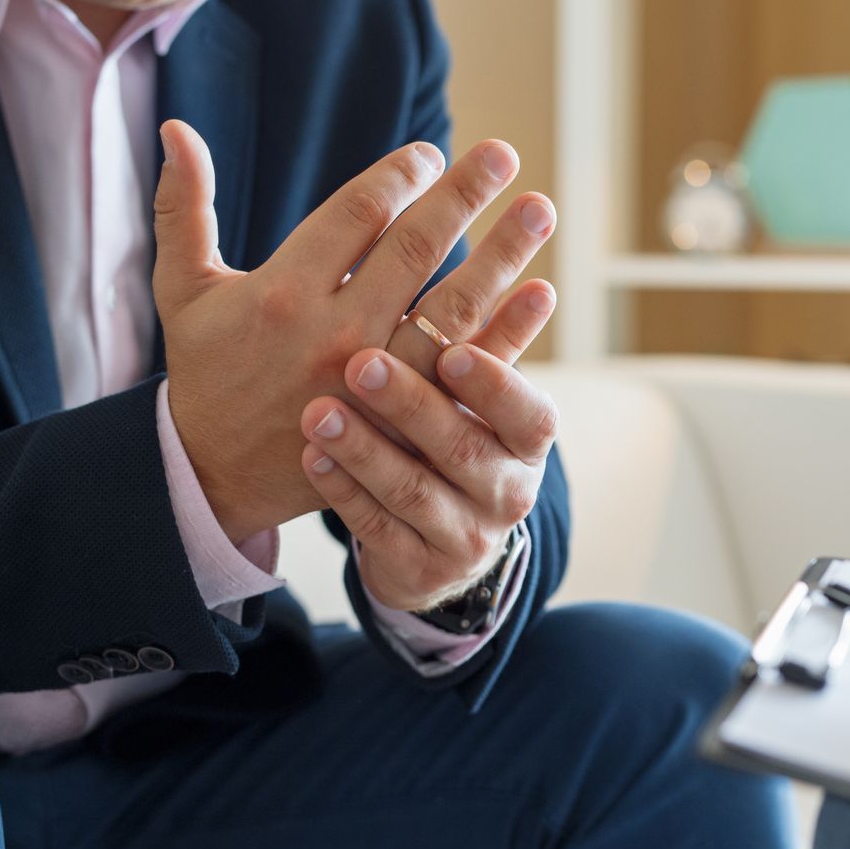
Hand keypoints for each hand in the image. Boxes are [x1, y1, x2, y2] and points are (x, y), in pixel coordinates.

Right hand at [152, 120, 555, 542]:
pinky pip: (464, 374)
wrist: (214, 477)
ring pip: (451, 309)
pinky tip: (540, 294)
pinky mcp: (402, 425)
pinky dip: (506, 333)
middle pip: (414, 251)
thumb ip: (184, 209)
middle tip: (502, 154)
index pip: (356, 215)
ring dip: (500, 256)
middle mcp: (333, 335)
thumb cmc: (203, 372)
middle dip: (463, 197)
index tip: (430, 156)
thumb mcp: (184, 291)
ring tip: (538, 209)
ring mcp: (375, 385)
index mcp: (281, 293)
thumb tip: (175, 128)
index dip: (398, 178)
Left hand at [297, 310, 558, 611]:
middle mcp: (508, 493)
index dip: (493, 386)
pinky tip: (312, 456)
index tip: (451, 352)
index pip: (526, 413)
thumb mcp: (482, 401)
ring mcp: (465, 537)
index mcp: (529, 441)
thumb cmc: (456, 437)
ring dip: (364, 449)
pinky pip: (376, 530)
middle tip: (361, 363)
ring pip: (412, 491)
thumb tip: (537, 279)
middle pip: (460, 448)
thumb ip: (497, 343)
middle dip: (410, 406)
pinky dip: (343, 491)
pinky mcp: (418, 569)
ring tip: (318, 412)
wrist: (442, 541)